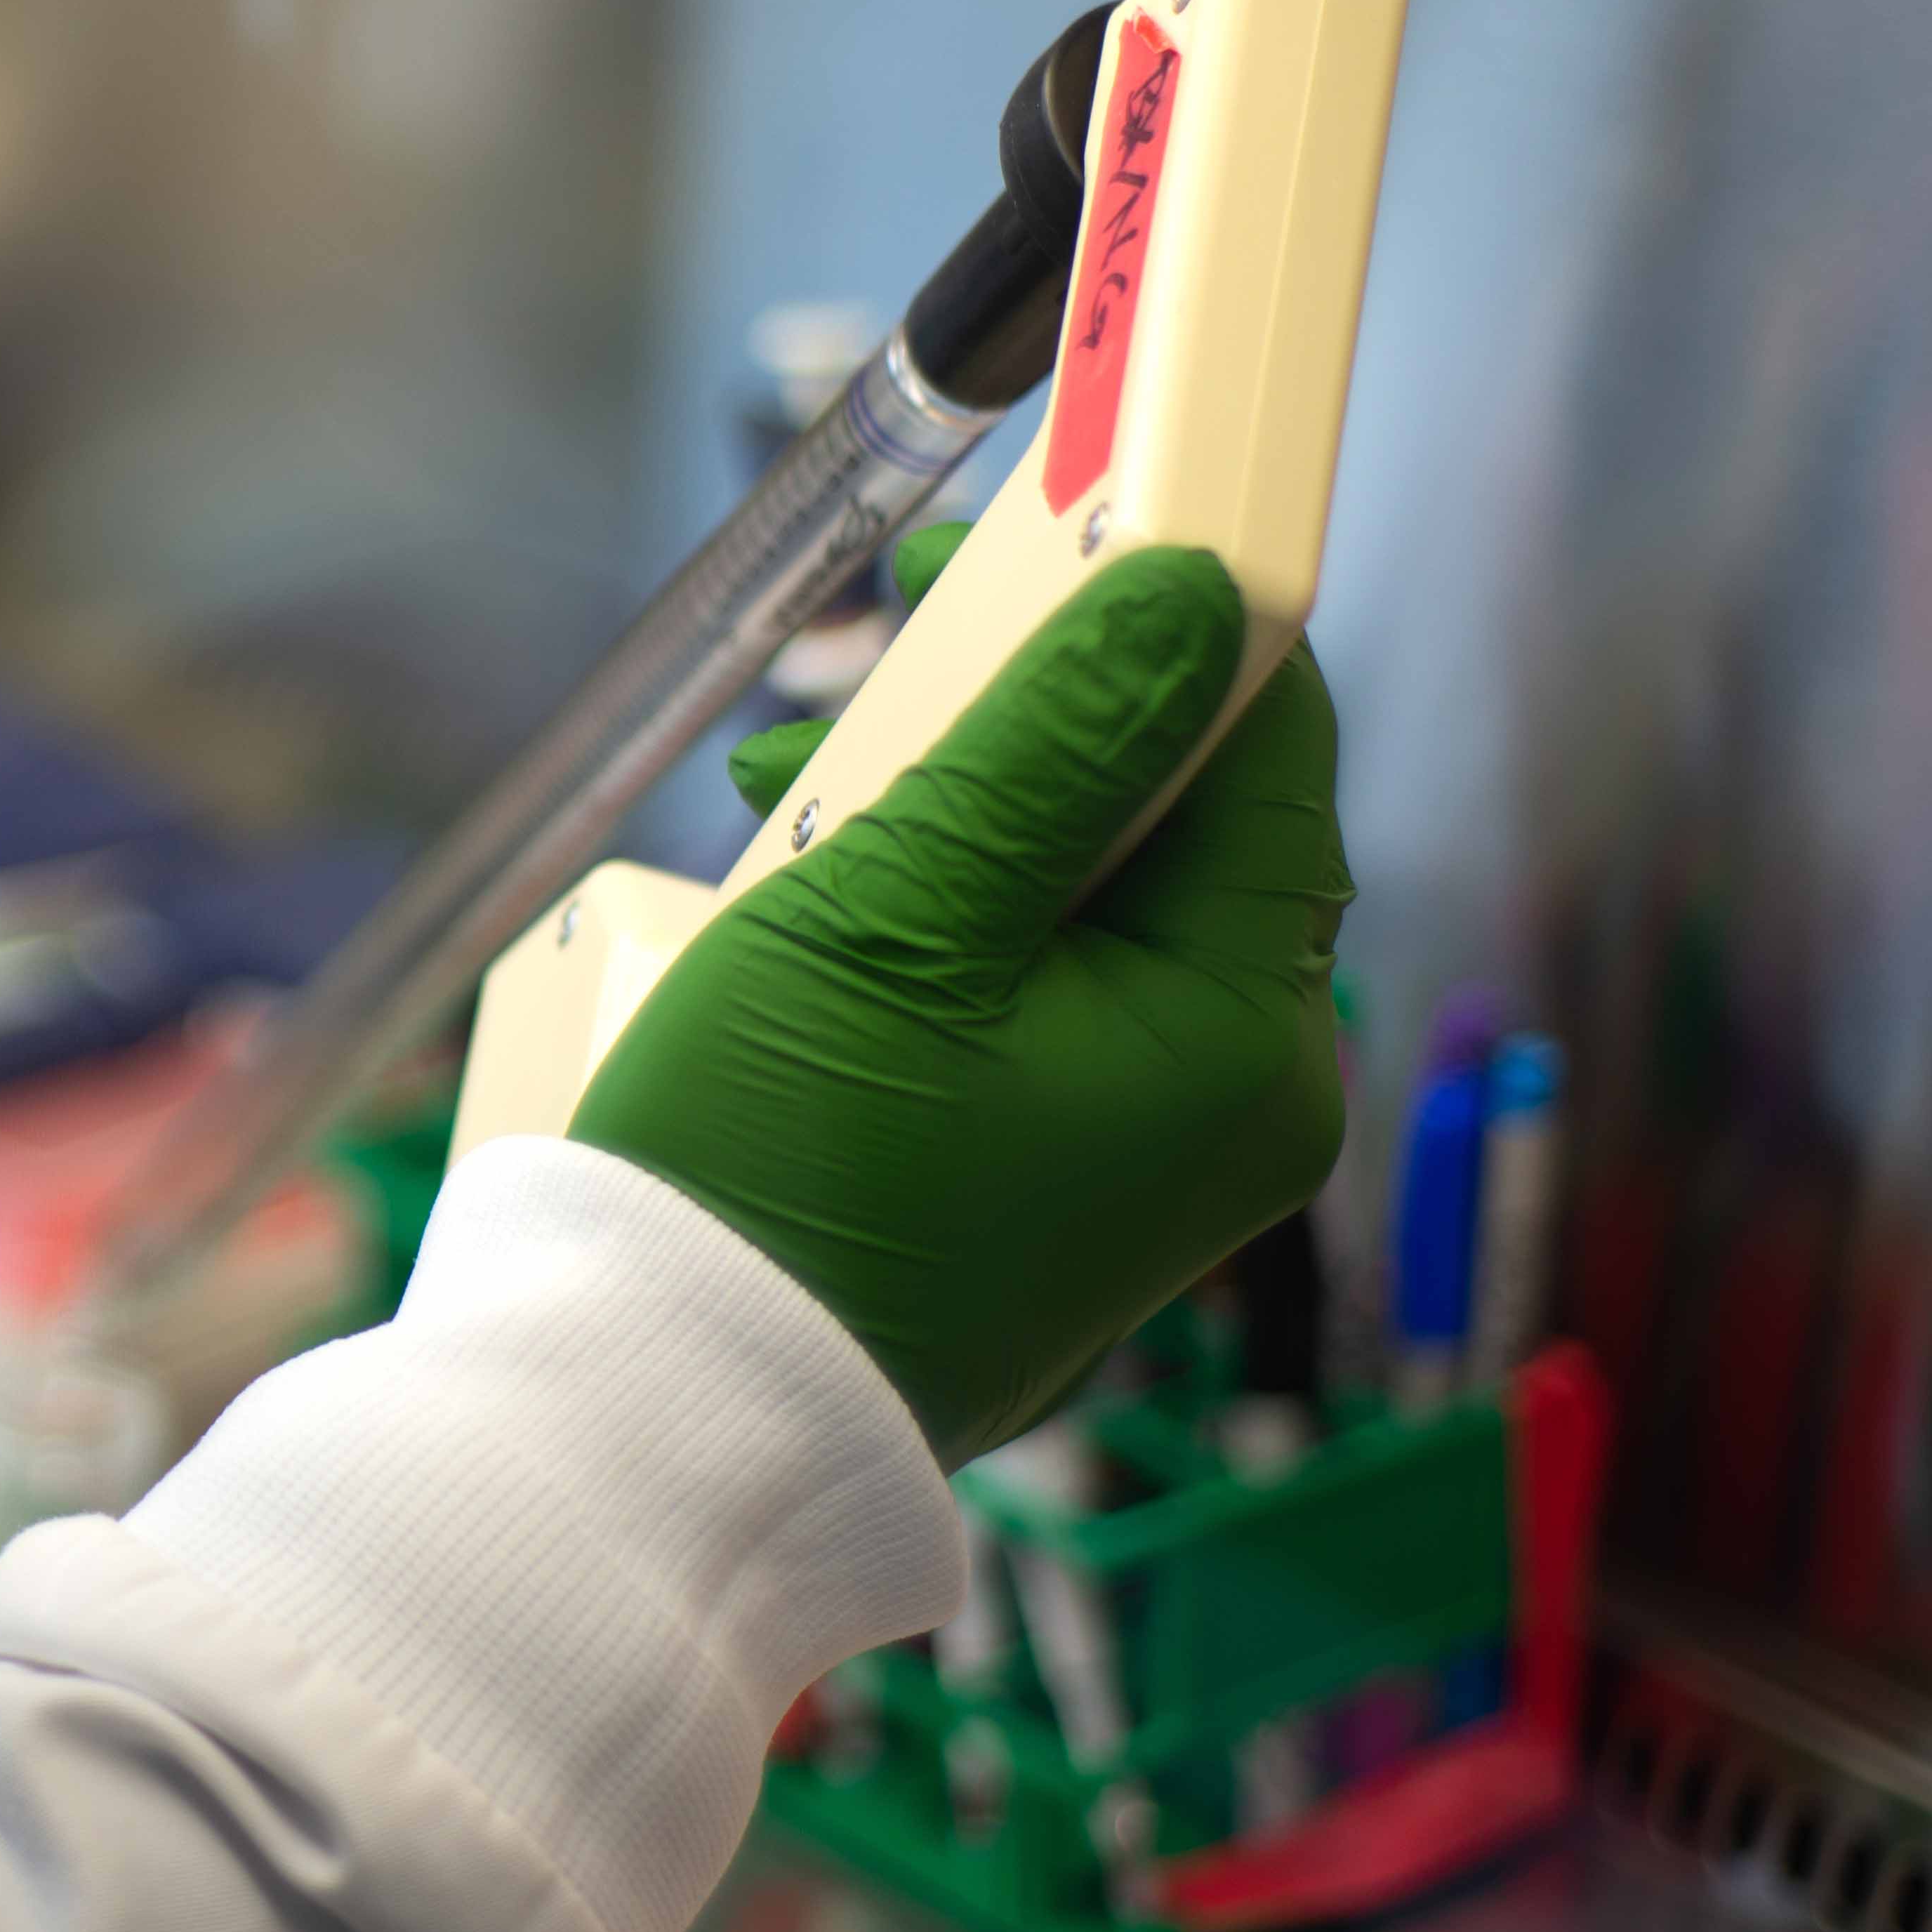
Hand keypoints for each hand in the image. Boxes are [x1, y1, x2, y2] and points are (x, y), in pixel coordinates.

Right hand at [567, 525, 1348, 1464]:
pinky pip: (1014, 984)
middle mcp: (1218, 1099)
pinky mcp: (1034, 1172)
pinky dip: (922, 910)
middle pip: (1166, 818)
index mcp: (1238, 1038)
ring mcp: (1128, 1147)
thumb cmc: (777, 1181)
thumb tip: (1193, 592)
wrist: (663, 1411)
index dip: (1172, 612)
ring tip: (791, 785)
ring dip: (942, 803)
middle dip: (1015, 710)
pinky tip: (802, 890)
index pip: (1267, 751)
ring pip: (1071, 895)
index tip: (1061, 520)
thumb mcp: (901, 915)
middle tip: (885, 642)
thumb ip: (1053, 741)